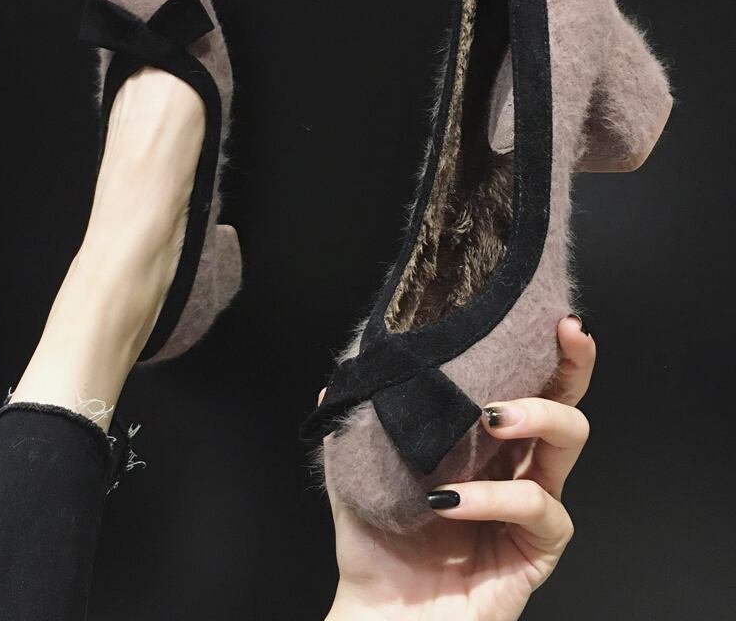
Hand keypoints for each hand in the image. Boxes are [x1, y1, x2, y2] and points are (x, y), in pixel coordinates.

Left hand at [323, 316, 594, 620]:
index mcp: (483, 444)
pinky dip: (494, 496)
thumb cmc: (376, 546)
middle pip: (567, 405)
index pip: (525, 386)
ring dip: (535, 416)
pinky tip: (452, 500)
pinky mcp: (537, 549)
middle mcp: (516, 467)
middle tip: (558, 339)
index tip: (554, 317)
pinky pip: (536, 508)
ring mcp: (531, 507)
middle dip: (570, 366)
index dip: (547, 352)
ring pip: (569, 442)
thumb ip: (354, 428)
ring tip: (492, 415)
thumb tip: (336, 380)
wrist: (381, 618)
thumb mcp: (359, 475)